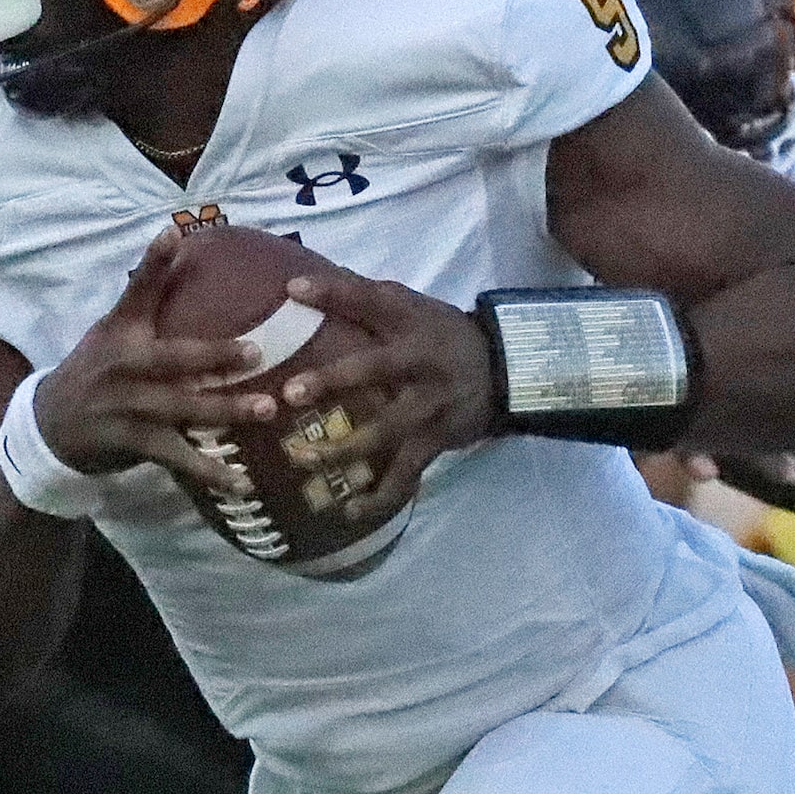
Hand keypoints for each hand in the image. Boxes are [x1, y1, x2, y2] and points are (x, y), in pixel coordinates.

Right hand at [36, 230, 280, 491]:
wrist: (51, 424)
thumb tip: (177, 235)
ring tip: (265, 410)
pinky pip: (177, 457)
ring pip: (181, 409)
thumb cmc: (96, 367)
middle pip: (172, 358)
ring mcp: (127, 407)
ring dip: (224, 411)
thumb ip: (148, 291)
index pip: (137, 291)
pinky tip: (243, 481)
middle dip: (214, 355)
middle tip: (257, 352)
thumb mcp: (113, 327)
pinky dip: (210, 471)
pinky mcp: (133, 443)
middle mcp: (123, 366)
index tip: (173, 232)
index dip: (153, 262)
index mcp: (122, 331)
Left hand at [276, 267, 497, 524]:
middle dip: (332, 381)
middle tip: (289, 394)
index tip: (293, 288)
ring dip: (343, 449)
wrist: (505, 370)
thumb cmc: (440, 335)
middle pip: (374, 369)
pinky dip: (379, 497)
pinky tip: (349, 511)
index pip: (370, 298)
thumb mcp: (411, 307)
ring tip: (301, 459)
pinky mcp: (436, 441)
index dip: (333, 291)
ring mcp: (429, 405)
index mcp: (410, 321)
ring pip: (384, 431)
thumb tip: (298, 282)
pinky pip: (406, 474)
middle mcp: (420, 362)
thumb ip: (363, 298)